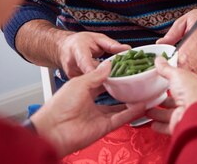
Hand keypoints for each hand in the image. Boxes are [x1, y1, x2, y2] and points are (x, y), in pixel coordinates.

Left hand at [30, 61, 144, 156]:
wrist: (53, 130)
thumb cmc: (59, 106)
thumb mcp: (79, 83)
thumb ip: (96, 75)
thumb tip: (109, 65)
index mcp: (83, 91)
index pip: (102, 81)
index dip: (113, 75)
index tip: (124, 68)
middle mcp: (91, 103)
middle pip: (112, 95)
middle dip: (123, 89)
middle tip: (136, 80)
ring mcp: (98, 115)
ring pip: (119, 108)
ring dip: (130, 101)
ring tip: (142, 92)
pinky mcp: (103, 127)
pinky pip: (120, 118)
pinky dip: (131, 113)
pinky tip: (140, 105)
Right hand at [58, 32, 130, 77]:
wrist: (63, 48)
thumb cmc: (79, 42)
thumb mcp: (97, 38)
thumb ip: (111, 45)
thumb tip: (127, 49)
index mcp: (78, 51)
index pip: (85, 62)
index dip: (95, 71)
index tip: (107, 75)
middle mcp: (73, 66)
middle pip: (91, 75)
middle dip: (107, 76)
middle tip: (122, 77)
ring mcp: (73, 76)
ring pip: (91, 82)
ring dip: (104, 81)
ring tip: (117, 78)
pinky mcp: (75, 83)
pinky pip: (89, 85)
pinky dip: (99, 83)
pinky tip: (108, 81)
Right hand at [145, 56, 196, 133]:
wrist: (195, 115)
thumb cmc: (193, 93)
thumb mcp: (177, 75)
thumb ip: (167, 68)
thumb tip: (159, 60)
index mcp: (195, 87)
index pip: (183, 82)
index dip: (173, 80)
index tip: (162, 79)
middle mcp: (192, 101)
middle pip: (176, 100)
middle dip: (164, 99)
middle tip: (153, 96)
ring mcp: (186, 114)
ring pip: (170, 113)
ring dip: (158, 112)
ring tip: (147, 109)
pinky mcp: (179, 125)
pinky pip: (168, 126)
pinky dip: (159, 125)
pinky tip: (152, 123)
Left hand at [156, 4, 196, 73]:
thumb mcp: (182, 21)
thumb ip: (171, 34)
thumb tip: (160, 43)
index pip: (185, 54)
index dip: (174, 61)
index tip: (166, 62)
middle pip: (189, 64)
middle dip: (177, 67)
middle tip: (169, 65)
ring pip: (195, 69)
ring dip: (184, 70)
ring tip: (177, 66)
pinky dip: (191, 70)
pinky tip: (186, 66)